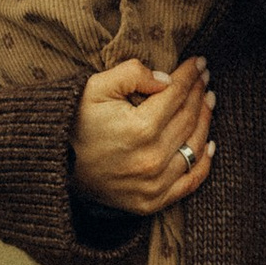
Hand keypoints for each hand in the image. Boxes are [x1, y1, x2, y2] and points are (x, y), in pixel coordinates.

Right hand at [71, 52, 215, 215]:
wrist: (55, 164)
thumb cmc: (76, 121)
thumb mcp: (96, 87)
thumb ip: (132, 74)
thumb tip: (167, 80)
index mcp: (140, 129)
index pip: (177, 95)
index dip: (190, 75)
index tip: (199, 63)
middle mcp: (151, 159)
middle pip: (189, 118)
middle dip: (199, 93)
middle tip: (204, 78)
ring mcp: (153, 184)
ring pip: (194, 146)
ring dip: (205, 121)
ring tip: (208, 101)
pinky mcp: (151, 202)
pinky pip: (189, 182)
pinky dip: (203, 163)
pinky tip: (209, 144)